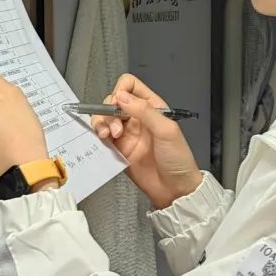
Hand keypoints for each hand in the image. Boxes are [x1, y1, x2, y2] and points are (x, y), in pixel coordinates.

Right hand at [94, 74, 201, 208]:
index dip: (121, 91)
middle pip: (113, 101)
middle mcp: (137, 117)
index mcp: (152, 107)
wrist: (174, 189)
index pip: (130, 86)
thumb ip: (144, 111)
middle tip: (116, 128)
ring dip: (102, 122)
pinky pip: (102, 135)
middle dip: (109, 110)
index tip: (119, 104)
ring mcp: (126, 133)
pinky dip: (98, 135)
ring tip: (108, 136)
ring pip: (104, 117)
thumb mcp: (166, 131)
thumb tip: (121, 96)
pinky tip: (103, 141)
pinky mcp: (118, 148)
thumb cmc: (177, 159)